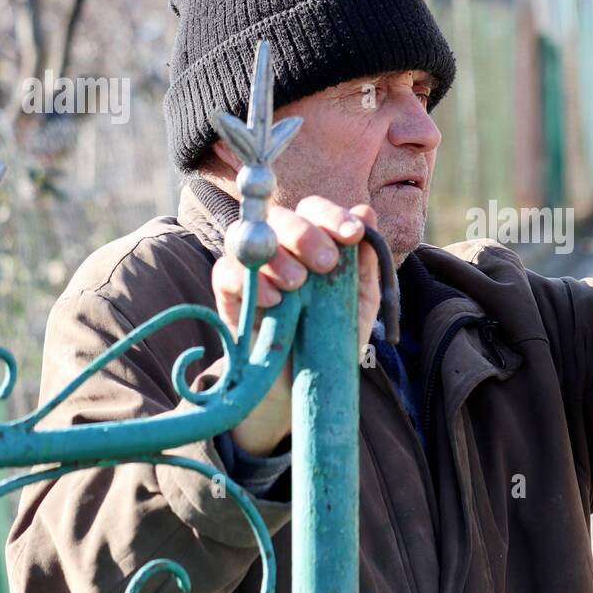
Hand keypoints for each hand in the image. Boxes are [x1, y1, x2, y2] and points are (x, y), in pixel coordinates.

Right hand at [211, 197, 380, 455]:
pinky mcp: (229, 295)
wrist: (302, 381)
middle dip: (304, 234)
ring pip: (248, 238)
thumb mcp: (359, 302)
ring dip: (276, 257)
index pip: (315, 211)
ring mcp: (251, 268)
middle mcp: (279, 248)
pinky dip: (249, 282)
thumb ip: (363, 262)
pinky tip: (273, 302)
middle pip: (280, 217)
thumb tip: (367, 214)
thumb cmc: (331, 334)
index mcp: (312, 241)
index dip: (333, 216)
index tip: (353, 234)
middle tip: (325, 262)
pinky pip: (226, 273)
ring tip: (297, 285)